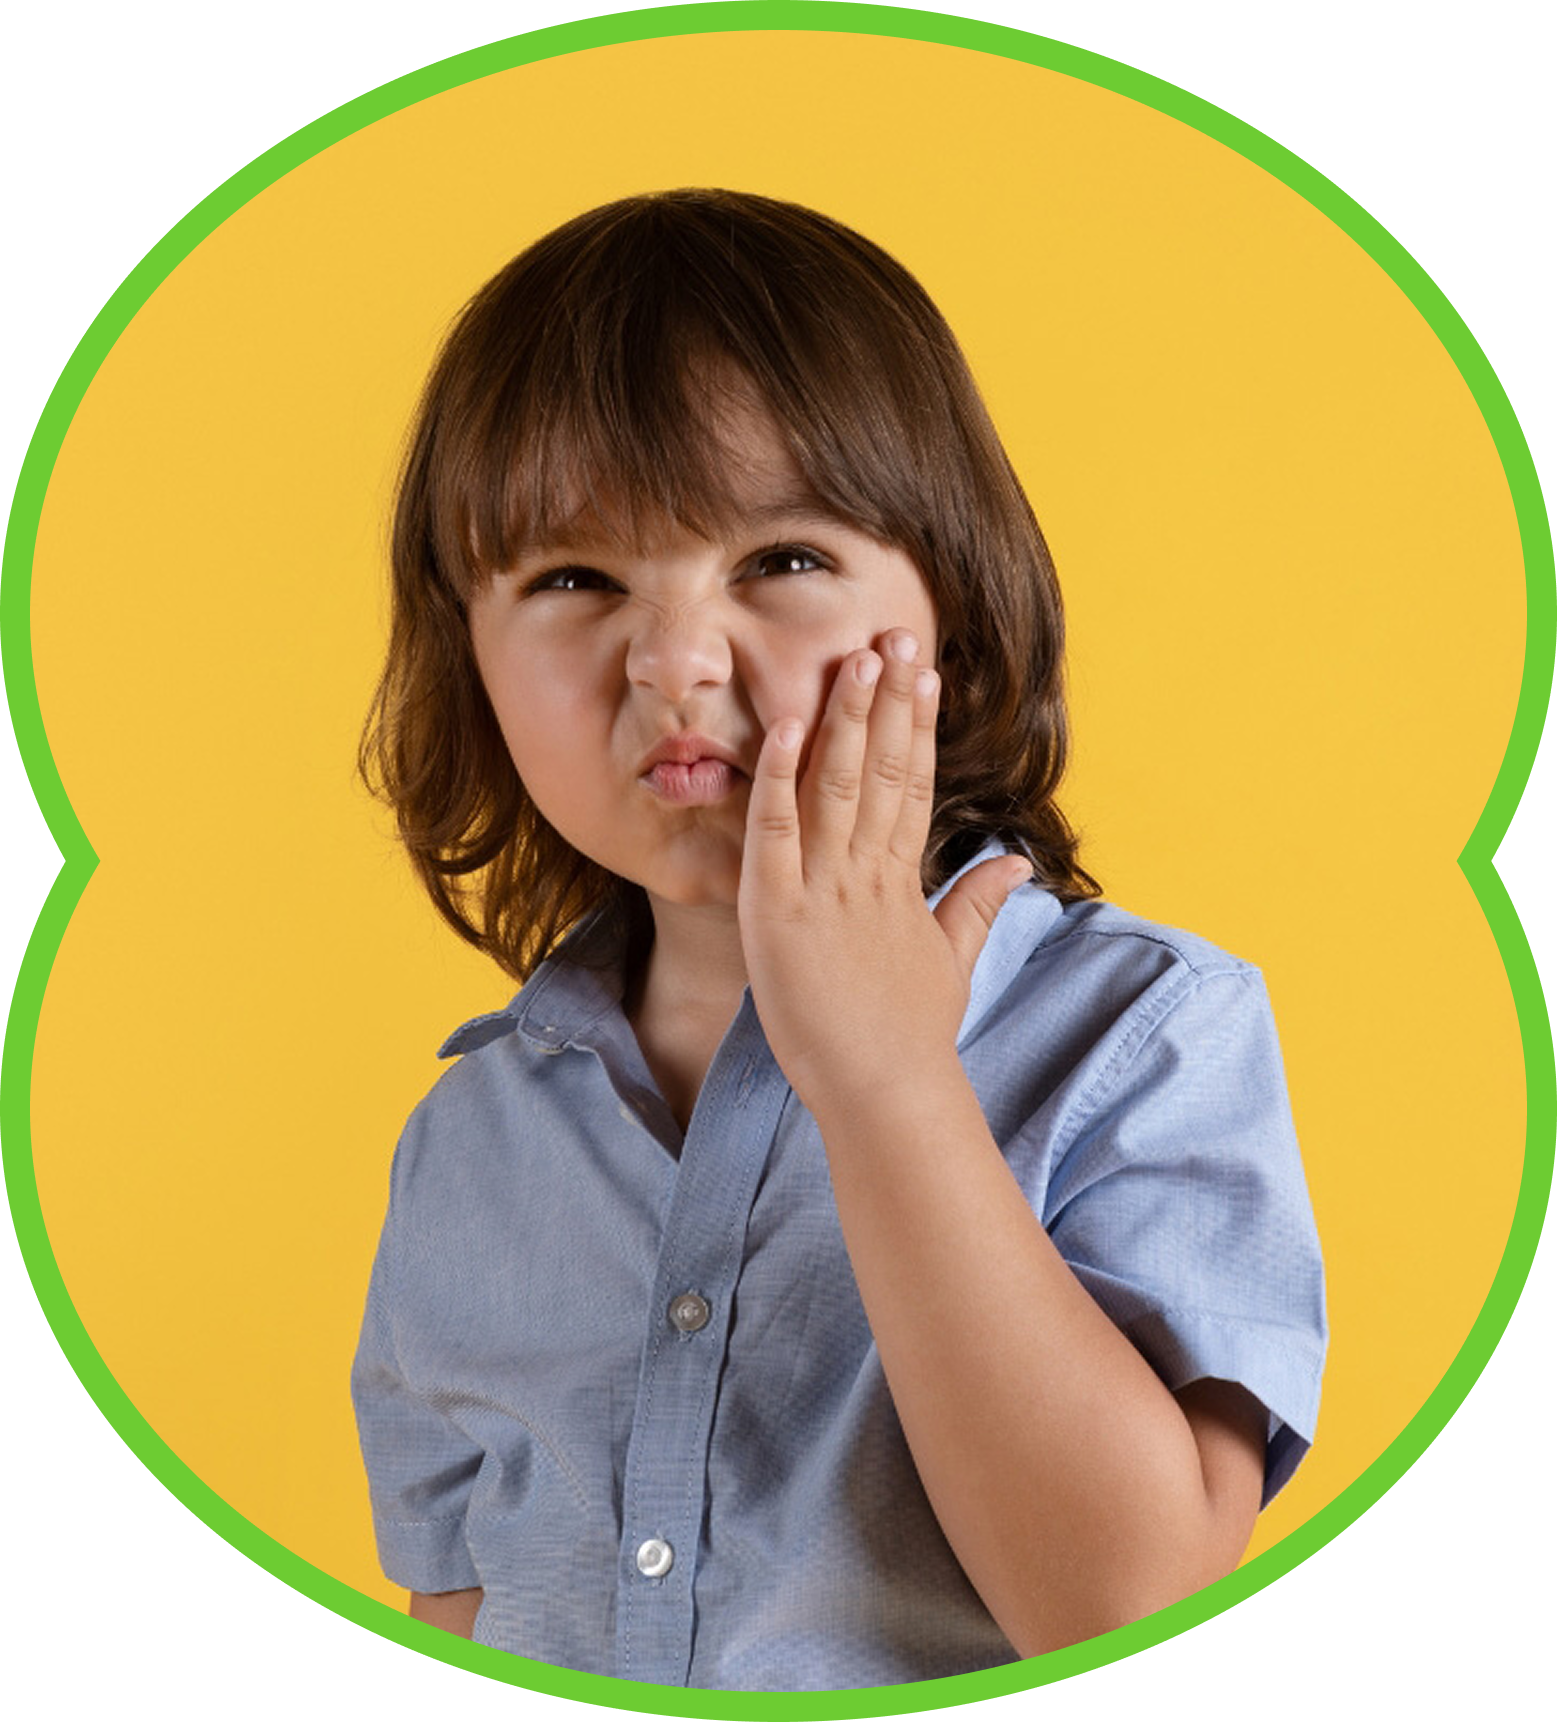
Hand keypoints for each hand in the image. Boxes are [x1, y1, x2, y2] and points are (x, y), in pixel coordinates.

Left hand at [737, 628, 1031, 1109]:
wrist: (886, 1095)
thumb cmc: (909, 1037)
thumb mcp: (951, 962)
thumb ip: (977, 906)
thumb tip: (1015, 865)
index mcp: (900, 883)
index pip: (912, 786)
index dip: (916, 727)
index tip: (924, 672)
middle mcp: (867, 875)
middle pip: (882, 771)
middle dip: (889, 701)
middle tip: (895, 634)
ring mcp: (823, 891)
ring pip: (836, 787)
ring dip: (846, 719)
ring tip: (858, 658)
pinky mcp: (776, 914)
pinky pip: (774, 832)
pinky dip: (778, 778)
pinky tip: (784, 727)